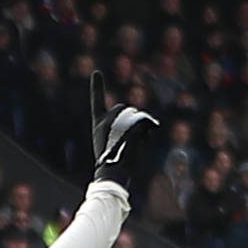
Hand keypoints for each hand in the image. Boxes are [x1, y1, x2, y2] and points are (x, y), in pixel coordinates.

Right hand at [88, 71, 159, 197]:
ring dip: (140, 126)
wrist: (113, 174)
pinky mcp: (132, 127)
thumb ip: (123, 131)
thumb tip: (149, 124)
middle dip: (130, 118)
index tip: (96, 72)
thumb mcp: (114, 146)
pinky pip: (146, 121)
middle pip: (123, 108)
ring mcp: (118, 122)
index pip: (96, 102)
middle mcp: (106, 120)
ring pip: (136, 115)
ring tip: (135, 144)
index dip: (97, 87)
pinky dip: (150, 126)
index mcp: (98, 124)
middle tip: (131, 138)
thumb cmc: (115, 164)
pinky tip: (151, 133)